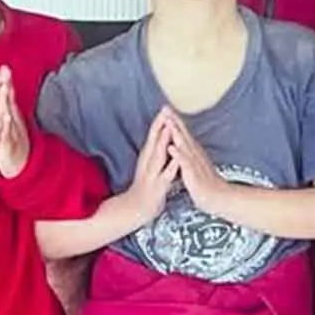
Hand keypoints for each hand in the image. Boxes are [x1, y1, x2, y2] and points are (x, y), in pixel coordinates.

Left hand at [0, 68, 30, 178]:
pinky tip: (3, 118)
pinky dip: (5, 126)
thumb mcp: (9, 121)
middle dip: (6, 86)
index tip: (2, 67)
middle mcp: (12, 122)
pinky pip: (6, 136)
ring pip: (8, 115)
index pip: (6, 95)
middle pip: (8, 101)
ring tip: (3, 88)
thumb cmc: (11, 141)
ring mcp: (11, 134)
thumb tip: (5, 86)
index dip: (4, 81)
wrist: (17, 166)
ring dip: (6, 102)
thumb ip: (8, 104)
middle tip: (4, 71)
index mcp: (9, 115)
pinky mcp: (8, 146)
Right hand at [124, 108, 182, 223]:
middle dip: (160, 125)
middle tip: (165, 110)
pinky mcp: (159, 186)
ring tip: (168, 128)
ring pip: (158, 155)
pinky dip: (171, 166)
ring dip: (163, 142)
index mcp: (148, 157)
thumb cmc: (147, 185)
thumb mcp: (150, 165)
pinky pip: (166, 175)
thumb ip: (155, 152)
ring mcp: (153, 174)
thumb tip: (161, 138)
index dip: (159, 121)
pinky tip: (177, 159)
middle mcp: (148, 163)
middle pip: (154, 141)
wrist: (137, 208)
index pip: (154, 136)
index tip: (166, 106)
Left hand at [167, 112, 231, 216]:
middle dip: (175, 121)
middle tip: (166, 108)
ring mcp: (195, 163)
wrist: (219, 198)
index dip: (176, 122)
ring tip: (168, 122)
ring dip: (176, 133)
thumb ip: (193, 155)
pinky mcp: (194, 174)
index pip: (184, 134)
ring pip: (184, 146)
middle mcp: (195, 155)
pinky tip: (171, 147)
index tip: (168, 110)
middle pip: (184, 135)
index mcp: (195, 153)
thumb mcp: (199, 165)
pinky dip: (178, 154)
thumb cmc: (207, 184)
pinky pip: (185, 163)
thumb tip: (187, 147)